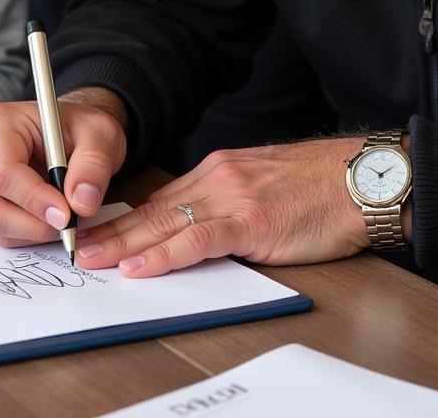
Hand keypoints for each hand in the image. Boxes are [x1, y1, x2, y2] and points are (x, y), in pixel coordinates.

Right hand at [0, 88, 127, 247]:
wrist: (72, 134)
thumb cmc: (80, 129)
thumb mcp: (101, 134)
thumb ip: (94, 165)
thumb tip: (82, 203)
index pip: (4, 172)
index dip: (35, 200)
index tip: (66, 214)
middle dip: (34, 223)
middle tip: (69, 223)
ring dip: (31, 231)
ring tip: (62, 216)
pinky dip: (25, 235)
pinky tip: (47, 220)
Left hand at [74, 137, 376, 278]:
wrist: (360, 178)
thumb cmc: (320, 187)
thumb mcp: (265, 186)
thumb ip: (231, 202)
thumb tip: (202, 230)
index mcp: (220, 170)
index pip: (162, 199)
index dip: (126, 218)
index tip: (97, 232)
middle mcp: (218, 177)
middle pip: (154, 209)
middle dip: (112, 230)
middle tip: (76, 246)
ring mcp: (233, 197)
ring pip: (166, 222)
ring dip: (124, 244)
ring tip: (92, 259)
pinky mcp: (251, 220)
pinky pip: (197, 239)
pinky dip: (164, 255)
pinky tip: (139, 267)